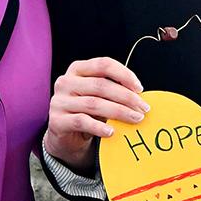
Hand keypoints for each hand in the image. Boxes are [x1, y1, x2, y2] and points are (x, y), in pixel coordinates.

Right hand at [45, 57, 148, 172]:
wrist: (66, 136)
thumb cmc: (87, 112)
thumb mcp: (99, 96)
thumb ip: (114, 90)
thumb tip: (140, 96)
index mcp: (77, 69)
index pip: (103, 64)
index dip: (124, 74)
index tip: (140, 88)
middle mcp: (65, 82)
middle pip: (101, 85)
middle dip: (126, 97)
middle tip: (143, 108)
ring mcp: (59, 101)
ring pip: (94, 103)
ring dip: (119, 112)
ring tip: (135, 119)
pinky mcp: (57, 121)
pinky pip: (82, 121)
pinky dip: (99, 127)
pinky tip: (112, 131)